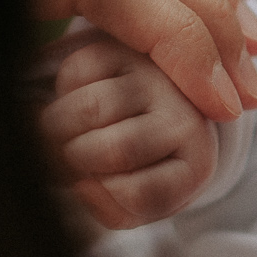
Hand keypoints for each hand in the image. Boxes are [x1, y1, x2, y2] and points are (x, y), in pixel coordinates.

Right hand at [38, 30, 218, 229]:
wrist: (145, 107)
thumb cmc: (138, 167)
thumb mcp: (135, 203)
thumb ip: (112, 210)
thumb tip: (83, 188)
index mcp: (198, 162)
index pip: (138, 194)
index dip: (103, 200)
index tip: (98, 189)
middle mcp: (188, 112)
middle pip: (116, 150)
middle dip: (76, 162)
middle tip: (71, 159)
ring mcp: (158, 75)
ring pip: (90, 110)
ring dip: (58, 129)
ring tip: (67, 133)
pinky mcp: (125, 46)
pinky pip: (75, 73)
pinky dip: (61, 91)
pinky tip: (74, 97)